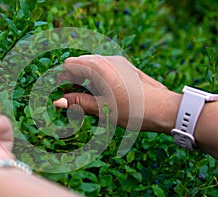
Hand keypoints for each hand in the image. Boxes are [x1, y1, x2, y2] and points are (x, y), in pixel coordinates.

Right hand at [54, 55, 181, 132]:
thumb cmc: (134, 110)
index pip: (69, 65)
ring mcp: (118, 62)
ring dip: (83, 80)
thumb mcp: (103, 109)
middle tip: (71, 100)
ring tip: (84, 99)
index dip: (61, 80)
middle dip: (71, 80)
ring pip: (91, 66)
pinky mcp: (125, 67)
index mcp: (99, 67)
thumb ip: (78, 103)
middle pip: (79, 64)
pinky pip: (103, 69)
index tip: (59, 95)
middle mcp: (108, 59)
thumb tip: (57, 101)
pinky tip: (99, 94)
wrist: (165, 110)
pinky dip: (95, 79)